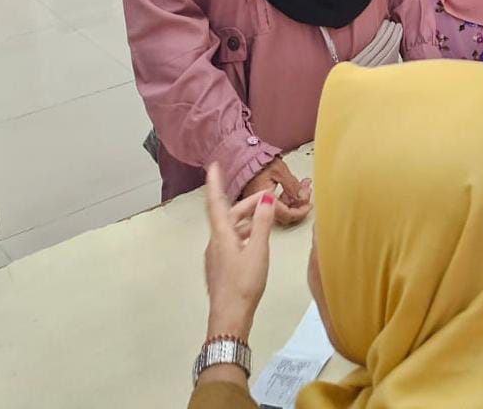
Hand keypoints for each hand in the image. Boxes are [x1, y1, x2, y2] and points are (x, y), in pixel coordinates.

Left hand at [203, 163, 276, 344]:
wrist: (229, 316)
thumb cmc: (244, 283)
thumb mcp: (258, 251)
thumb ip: (263, 223)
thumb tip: (266, 197)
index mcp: (222, 234)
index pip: (216, 202)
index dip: (215, 183)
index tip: (213, 165)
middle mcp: (215, 242)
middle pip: (229, 215)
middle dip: (247, 203)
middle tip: (268, 197)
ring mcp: (216, 256)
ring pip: (231, 229)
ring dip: (247, 219)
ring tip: (267, 216)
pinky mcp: (220, 267)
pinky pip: (231, 241)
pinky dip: (244, 233)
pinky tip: (256, 240)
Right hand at [240, 158, 312, 226]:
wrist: (242, 157)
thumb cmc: (256, 161)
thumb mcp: (279, 170)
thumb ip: (292, 186)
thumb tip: (303, 197)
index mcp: (263, 201)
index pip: (286, 214)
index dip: (300, 211)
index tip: (309, 205)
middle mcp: (258, 207)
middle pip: (284, 214)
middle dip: (299, 202)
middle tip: (306, 191)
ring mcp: (258, 206)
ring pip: (281, 209)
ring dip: (294, 198)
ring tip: (302, 184)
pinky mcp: (258, 202)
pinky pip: (276, 204)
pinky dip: (286, 196)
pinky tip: (291, 188)